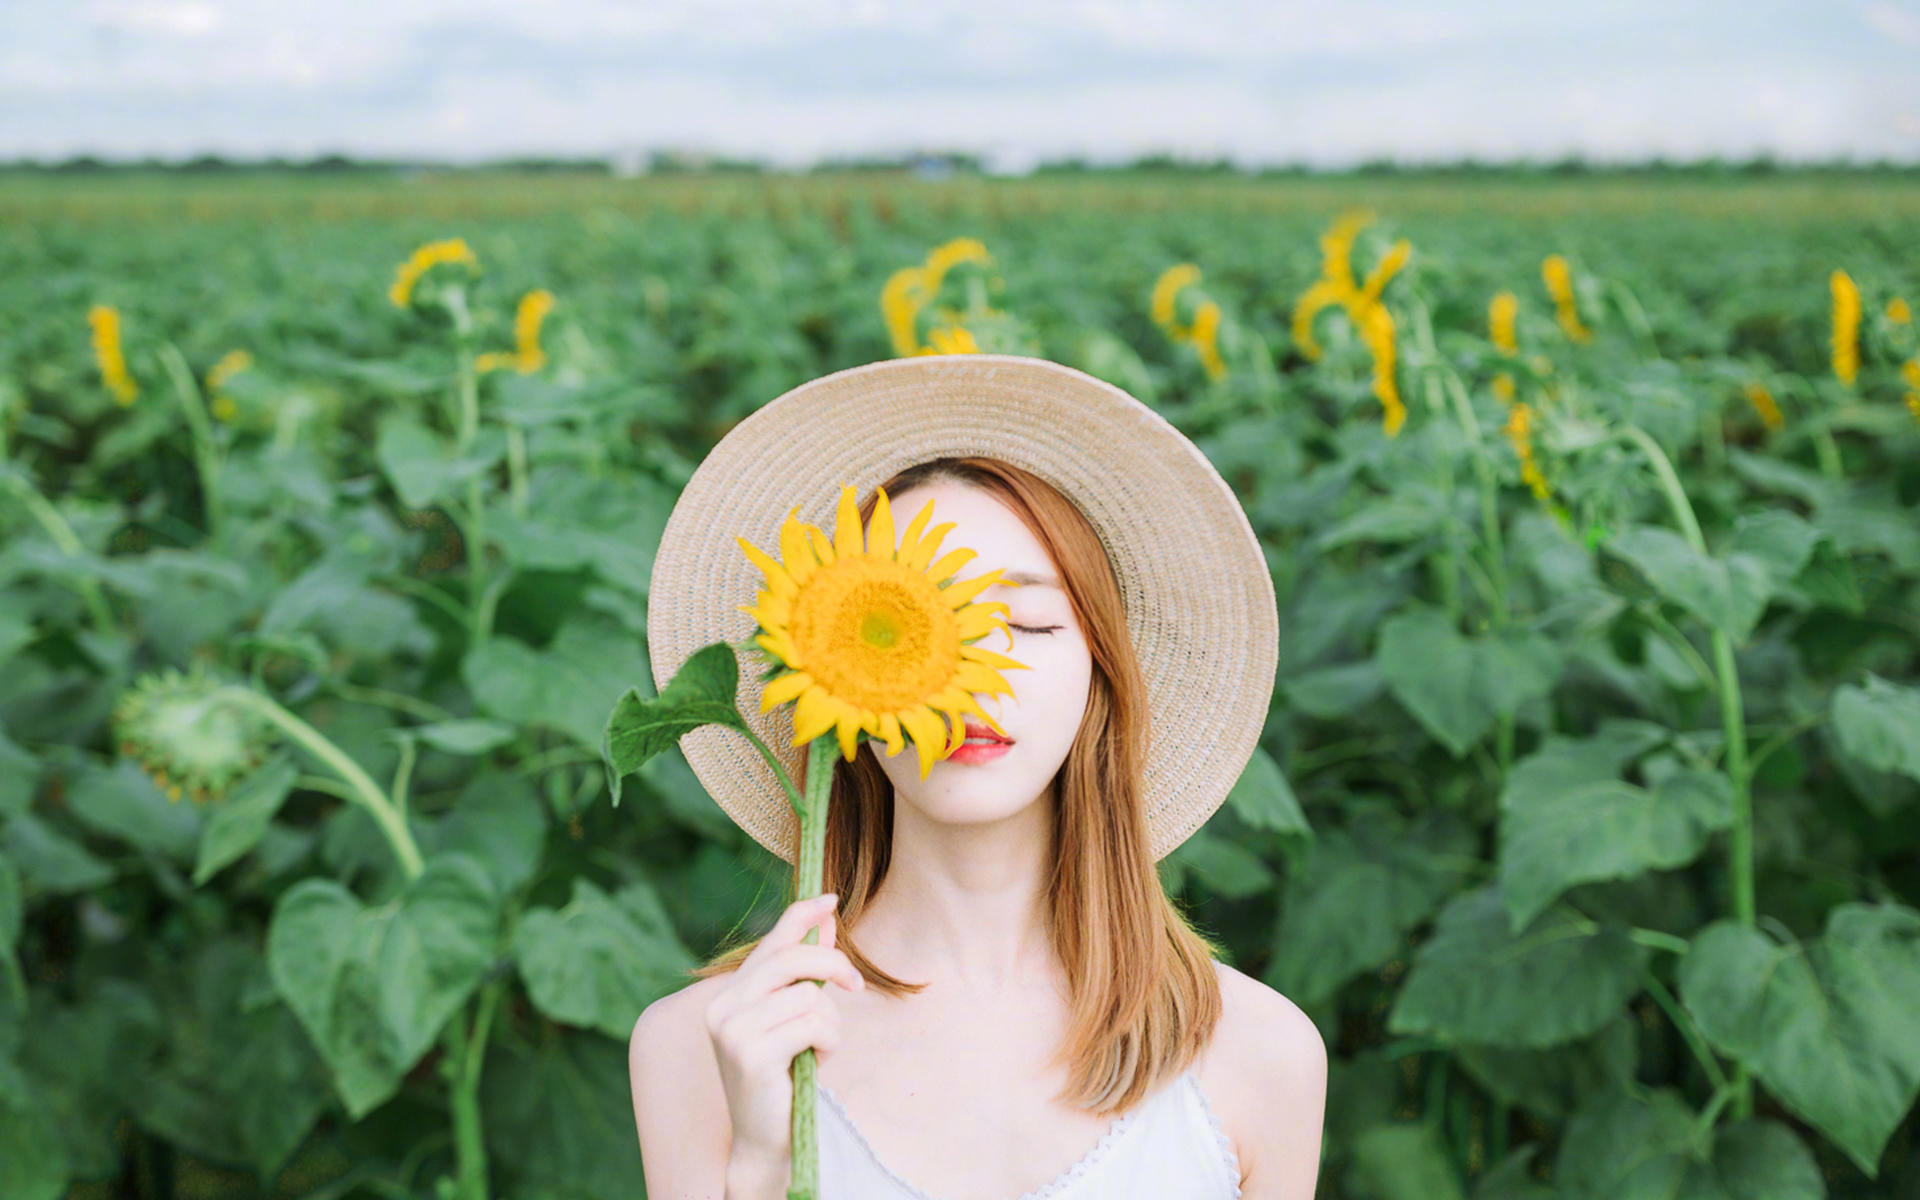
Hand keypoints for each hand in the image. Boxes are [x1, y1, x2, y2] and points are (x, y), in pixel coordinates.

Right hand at [704, 892, 864, 1166]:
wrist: (765, 1138)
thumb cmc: (782, 1075)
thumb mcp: (792, 1018)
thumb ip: (803, 973)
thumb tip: (826, 919)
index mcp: (729, 995)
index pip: (769, 941)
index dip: (802, 915)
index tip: (831, 900)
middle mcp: (722, 1008)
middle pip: (790, 959)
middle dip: (834, 965)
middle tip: (856, 985)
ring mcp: (733, 1032)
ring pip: (808, 995)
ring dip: (830, 1022)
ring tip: (818, 1047)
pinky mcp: (752, 1055)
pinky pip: (812, 1024)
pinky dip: (828, 1042)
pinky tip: (813, 1062)